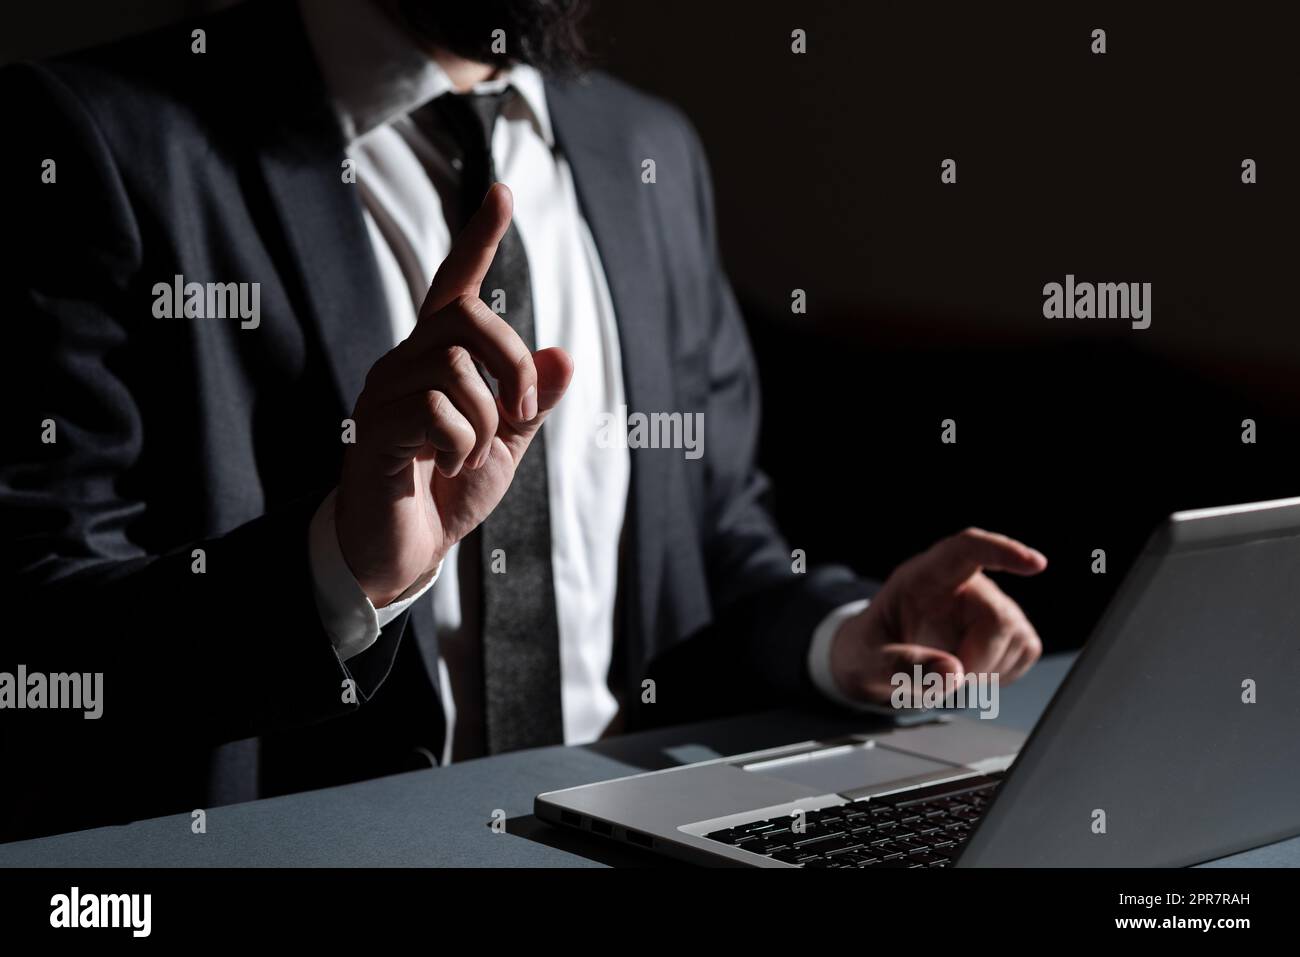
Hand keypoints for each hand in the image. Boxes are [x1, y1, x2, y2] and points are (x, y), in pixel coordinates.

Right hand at [335, 184, 573, 606]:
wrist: (403, 551)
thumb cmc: (447, 492)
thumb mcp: (505, 445)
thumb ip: (531, 403)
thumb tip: (564, 354)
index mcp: (437, 360)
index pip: (456, 286)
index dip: (479, 239)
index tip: (503, 192)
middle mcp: (404, 363)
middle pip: (467, 317)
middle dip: (512, 363)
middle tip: (520, 412)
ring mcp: (384, 392)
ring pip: (456, 367)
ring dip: (486, 420)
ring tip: (471, 455)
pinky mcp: (374, 427)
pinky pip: (435, 410)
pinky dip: (462, 445)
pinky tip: (446, 468)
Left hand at [829, 528, 1046, 704]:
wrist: (877, 659)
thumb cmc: (871, 649)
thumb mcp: (869, 660)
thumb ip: (902, 666)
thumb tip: (953, 674)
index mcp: (925, 575)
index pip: (967, 549)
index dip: (1001, 552)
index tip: (1035, 564)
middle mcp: (964, 583)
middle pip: (998, 616)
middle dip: (978, 659)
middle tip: (946, 678)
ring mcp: (989, 604)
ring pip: (1017, 637)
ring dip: (987, 670)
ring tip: (950, 671)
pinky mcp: (1008, 629)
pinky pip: (1025, 651)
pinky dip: (1001, 674)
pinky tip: (971, 672)